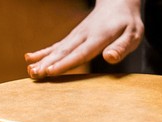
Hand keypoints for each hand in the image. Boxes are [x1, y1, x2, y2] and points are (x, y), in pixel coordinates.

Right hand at [25, 0, 143, 78]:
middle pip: (64, 52)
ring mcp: (76, 35)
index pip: (80, 53)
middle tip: (33, 74)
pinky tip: (30, 57)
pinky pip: (56, 45)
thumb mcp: (133, 35)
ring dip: (42, 60)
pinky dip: (43, 52)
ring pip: (57, 49)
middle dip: (48, 63)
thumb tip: (109, 58)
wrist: (118, 3)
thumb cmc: (128, 24)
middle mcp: (83, 35)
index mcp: (99, 37)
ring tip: (29, 70)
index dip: (65, 63)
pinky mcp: (73, 37)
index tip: (51, 71)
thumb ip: (121, 47)